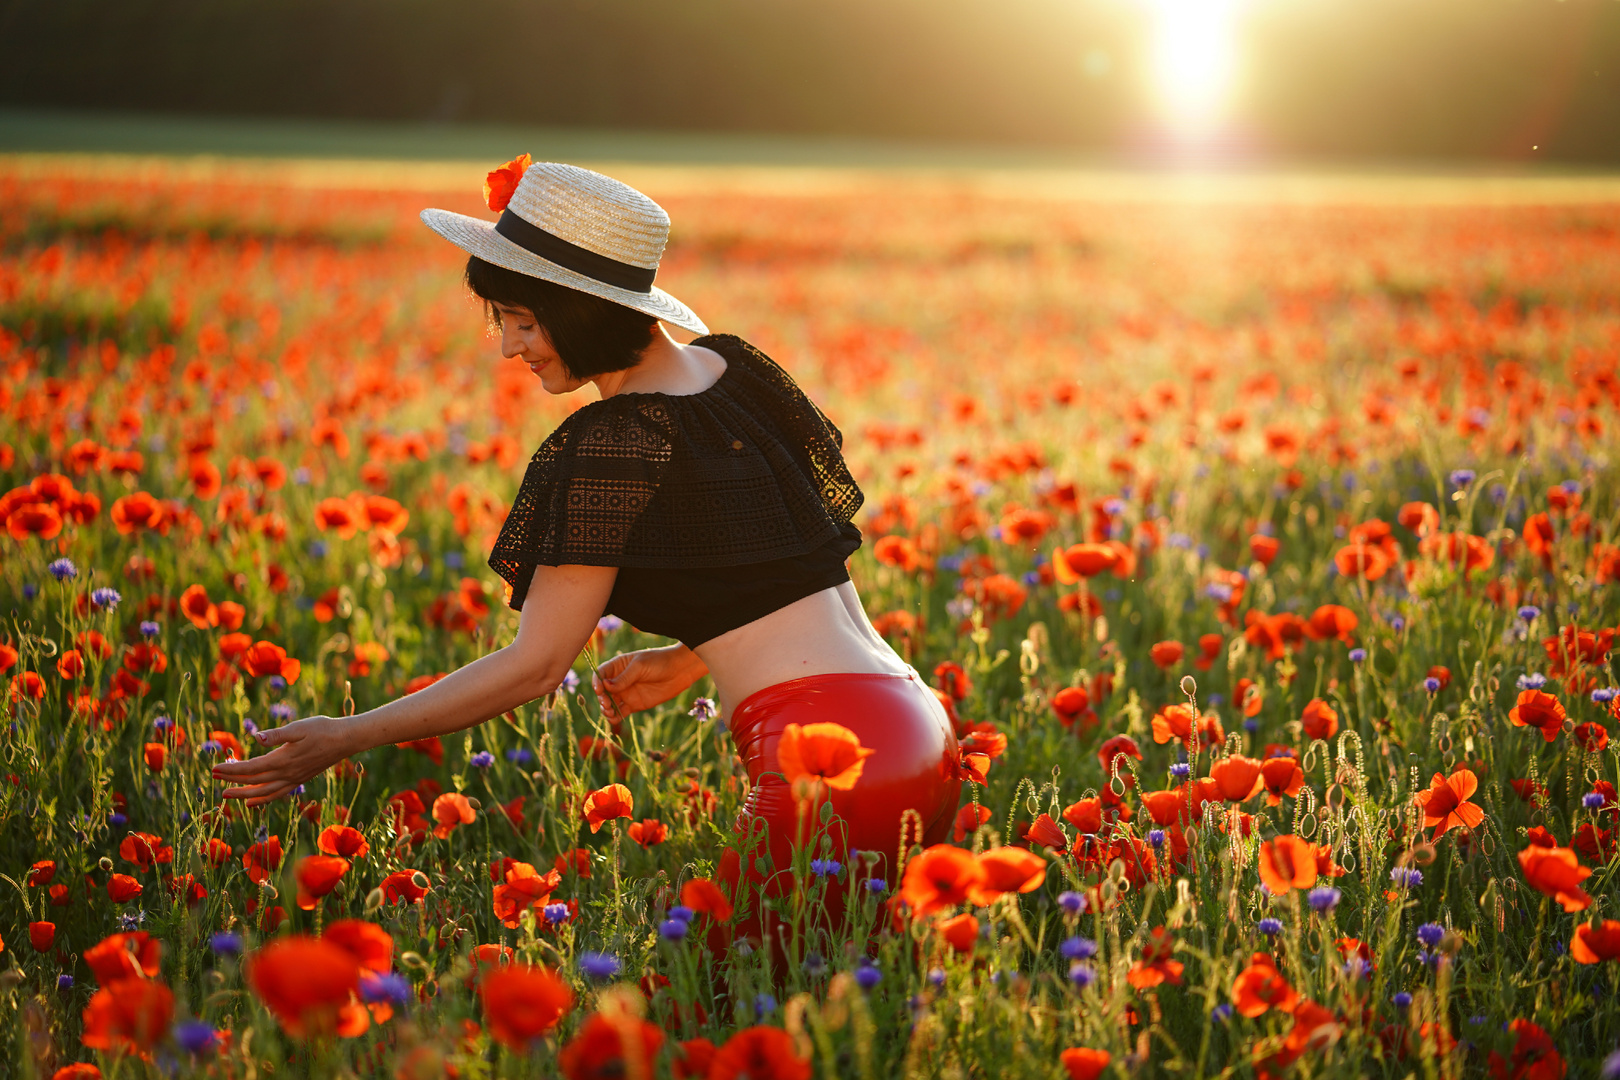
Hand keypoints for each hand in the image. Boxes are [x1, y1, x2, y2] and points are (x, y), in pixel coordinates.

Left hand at [212, 715, 357, 806]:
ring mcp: (293, 779)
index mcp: (283, 760)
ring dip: (244, 794)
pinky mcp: (299, 779)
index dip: (231, 769)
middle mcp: (286, 773)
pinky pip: (276, 794)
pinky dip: (262, 799)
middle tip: (214, 779)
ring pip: (264, 792)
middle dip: (233, 781)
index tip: (214, 769)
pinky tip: (253, 801)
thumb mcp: (298, 727)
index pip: (251, 768)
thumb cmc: (322, 729)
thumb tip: (255, 738)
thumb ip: (276, 735)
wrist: (345, 740)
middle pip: (253, 782)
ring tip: (228, 796)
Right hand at [592, 646, 706, 719]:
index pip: (601, 674)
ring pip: (609, 704)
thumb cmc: (659, 662)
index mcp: (618, 666)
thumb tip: (606, 686)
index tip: (599, 689)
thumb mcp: (640, 666)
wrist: (680, 671)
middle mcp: (619, 680)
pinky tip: (614, 718)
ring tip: (609, 711)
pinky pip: (620, 713)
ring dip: (605, 709)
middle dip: (601, 698)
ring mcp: (626, 693)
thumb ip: (624, 678)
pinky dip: (614, 717)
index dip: (596, 682)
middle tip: (606, 702)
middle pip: (602, 691)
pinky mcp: (633, 705)